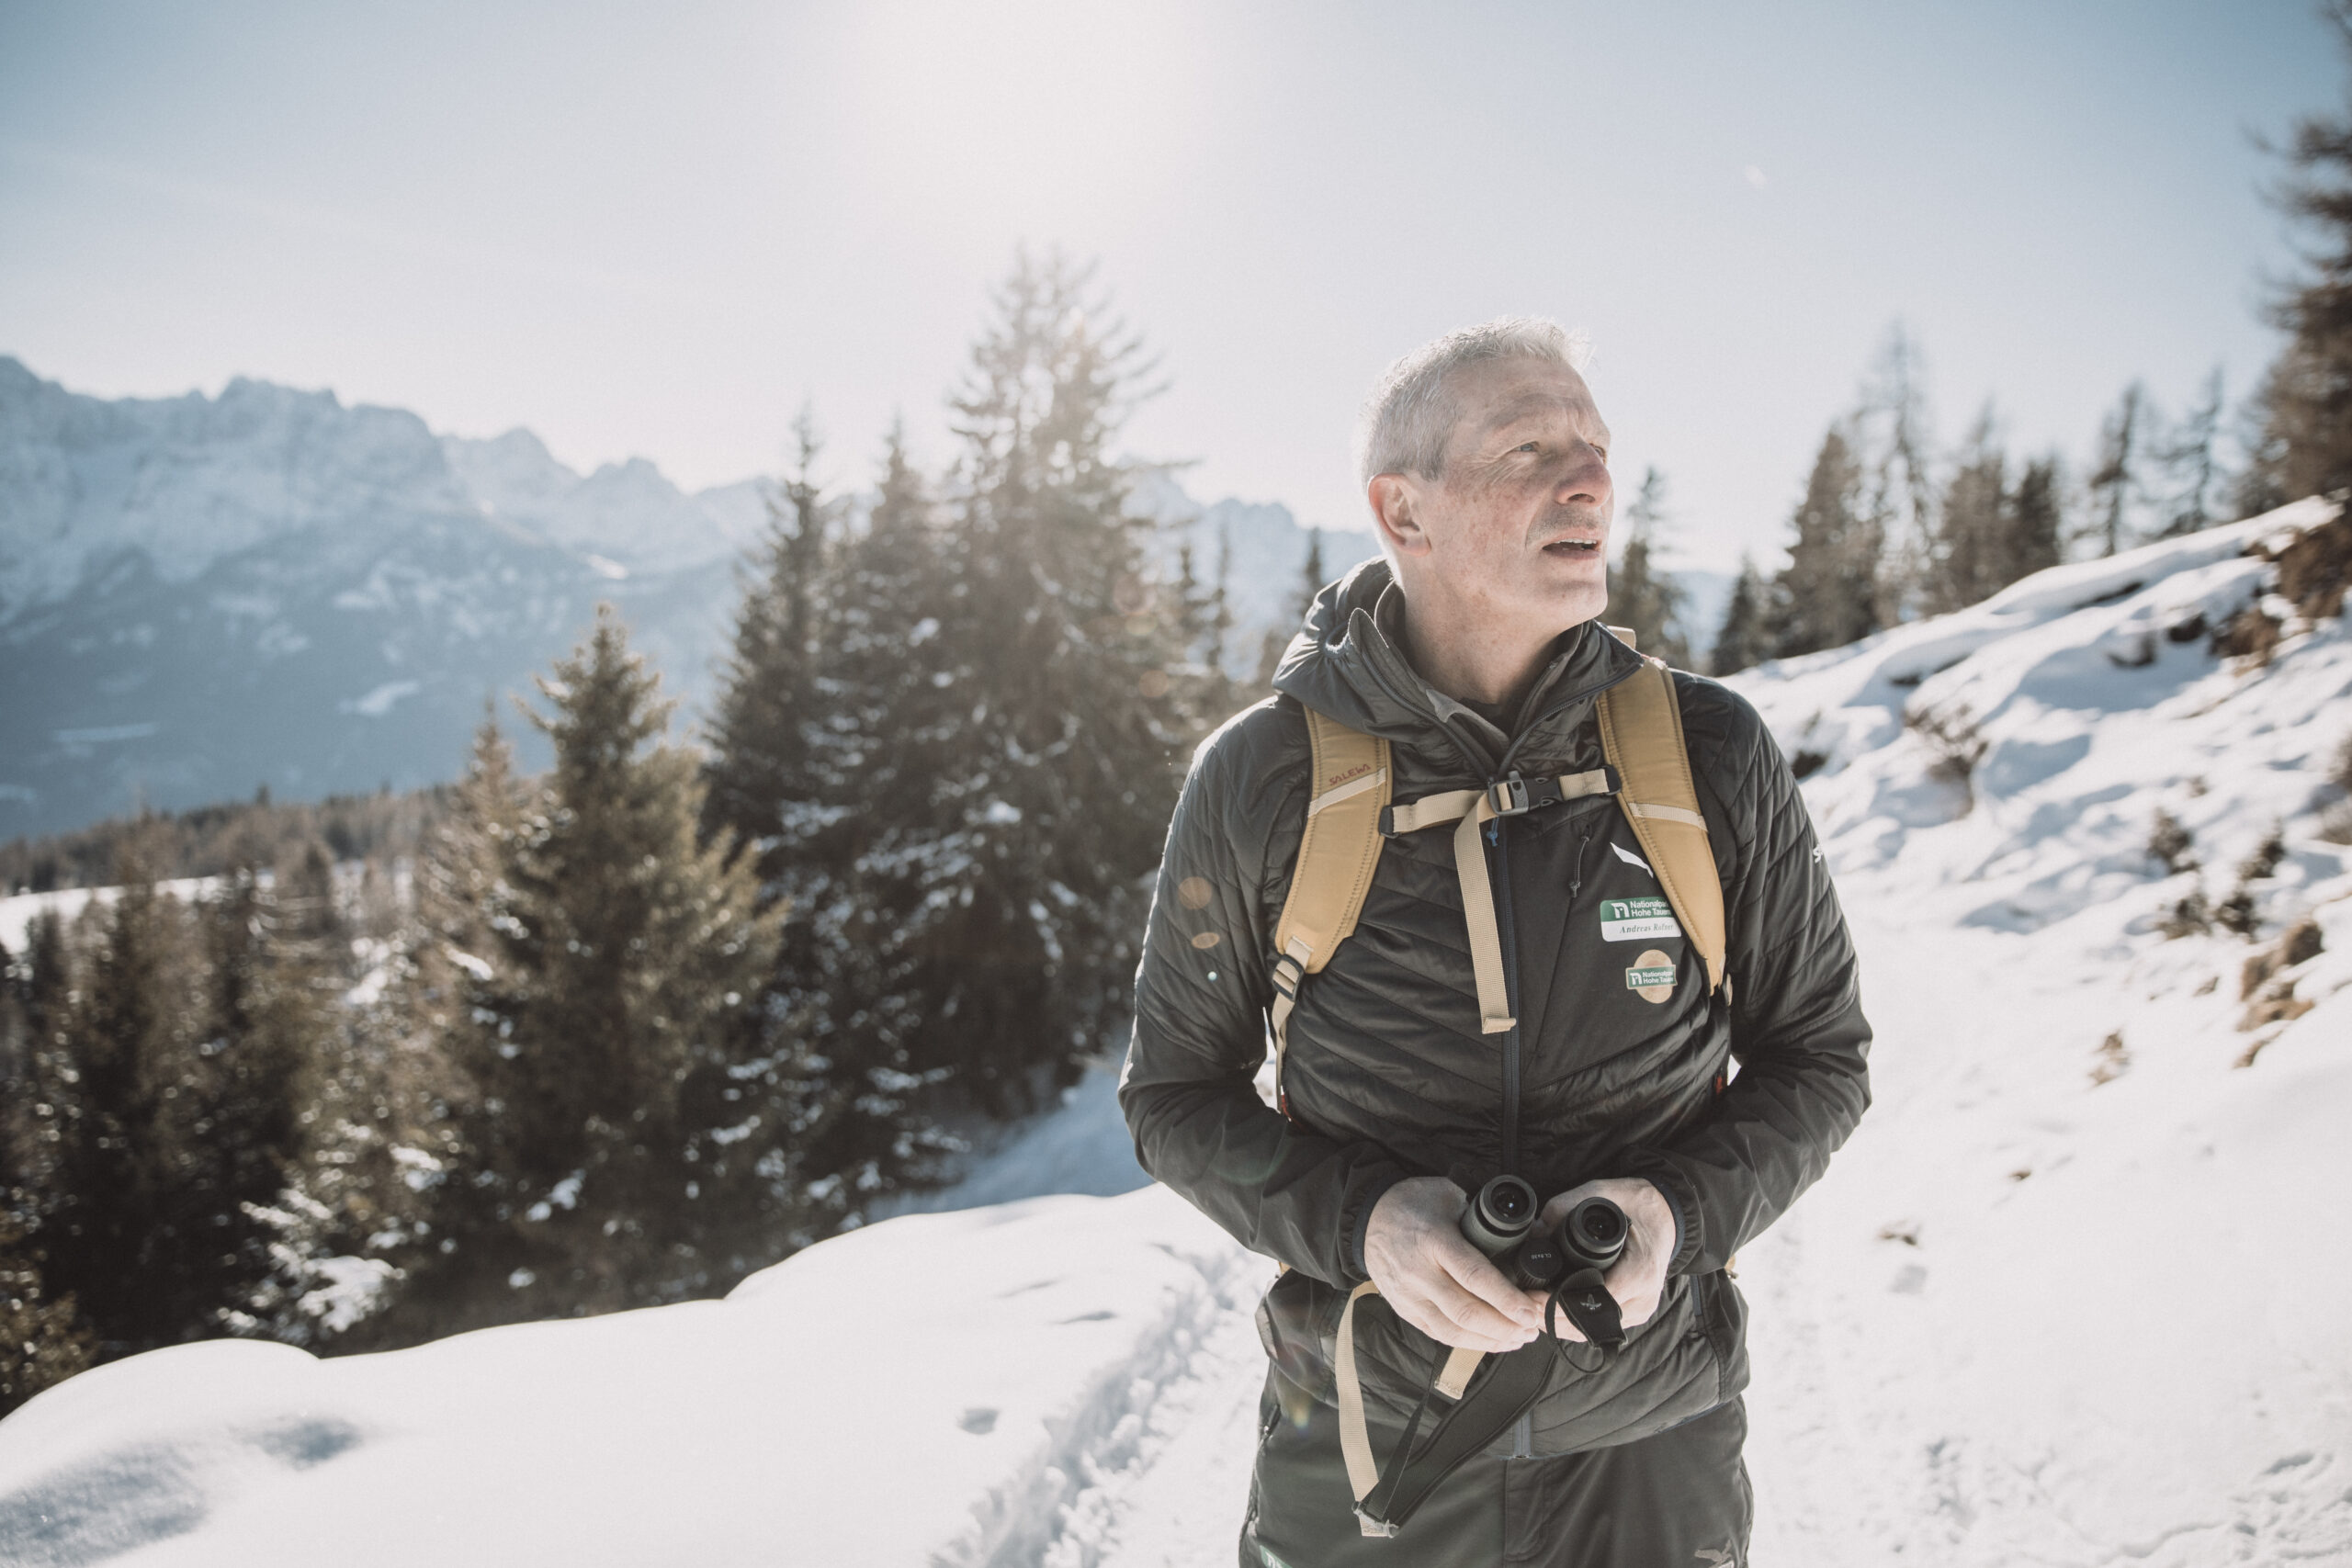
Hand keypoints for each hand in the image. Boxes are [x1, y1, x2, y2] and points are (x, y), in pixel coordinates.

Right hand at [1363, 1177, 1545, 1353]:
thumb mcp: (1447, 1194)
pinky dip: (1470, 1342)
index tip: (1530, 1310)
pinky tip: (1493, 1341)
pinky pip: (1440, 1334)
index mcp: (1434, 1240)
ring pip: (1453, 1330)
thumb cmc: (1413, 1203)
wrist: (1367, 1218)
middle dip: (1505, 1325)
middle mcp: (1419, 1272)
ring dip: (1491, 1339)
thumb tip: (1520, 1232)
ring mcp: (1409, 1295)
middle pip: (1466, 1310)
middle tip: (1533, 1327)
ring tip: (1520, 1338)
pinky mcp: (1405, 1310)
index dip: (1505, 1298)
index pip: (1474, 1275)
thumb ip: (1479, 1214)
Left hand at [1531, 1178, 1676, 1343]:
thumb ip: (1565, 1206)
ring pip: (1593, 1331)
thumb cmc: (1638, 1204)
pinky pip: (1600, 1326)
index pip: (1593, 1302)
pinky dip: (1574, 1323)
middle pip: (1589, 1323)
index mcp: (1639, 1272)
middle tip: (1522, 1303)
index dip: (1557, 1303)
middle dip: (1551, 1317)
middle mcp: (1642, 1298)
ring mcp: (1640, 1309)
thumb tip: (1534, 1230)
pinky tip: (1551, 1313)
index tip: (1532, 1294)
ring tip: (1530, 1308)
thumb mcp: (1602, 1192)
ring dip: (1560, 1324)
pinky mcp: (1634, 1312)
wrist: (1668, 1216)